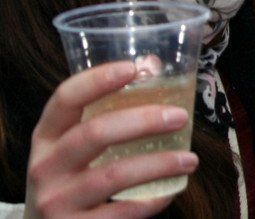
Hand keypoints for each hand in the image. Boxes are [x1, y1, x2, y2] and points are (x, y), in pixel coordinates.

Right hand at [25, 62, 197, 217]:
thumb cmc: (69, 178)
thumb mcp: (71, 147)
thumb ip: (104, 116)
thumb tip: (154, 68)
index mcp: (47, 136)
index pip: (65, 98)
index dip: (98, 80)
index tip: (134, 68)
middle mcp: (45, 166)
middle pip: (95, 133)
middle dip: (143, 121)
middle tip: (180, 117)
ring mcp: (57, 200)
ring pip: (114, 175)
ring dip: (160, 164)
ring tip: (190, 159)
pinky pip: (123, 211)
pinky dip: (152, 201)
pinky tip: (171, 190)